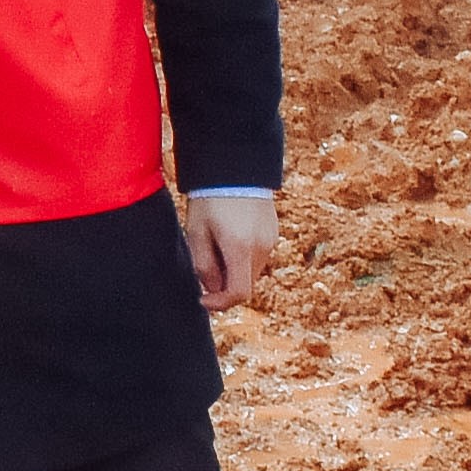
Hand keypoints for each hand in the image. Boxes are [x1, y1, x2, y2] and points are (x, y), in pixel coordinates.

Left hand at [182, 188, 281, 310]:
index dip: (220, 304)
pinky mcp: (273, 232)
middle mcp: (261, 247)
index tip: (203, 299)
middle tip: (206, 261)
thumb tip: (212, 289)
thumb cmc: (210, 198)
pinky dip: (243, 256)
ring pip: (252, 271)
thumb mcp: (197, 233)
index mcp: (240, 248)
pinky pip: (258, 256)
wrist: (235, 166)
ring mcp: (271, 240)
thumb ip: (204, 266)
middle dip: (224, 284)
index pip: (238, 294)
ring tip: (217, 241)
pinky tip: (230, 234)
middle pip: (245, 284)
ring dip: (234, 269)